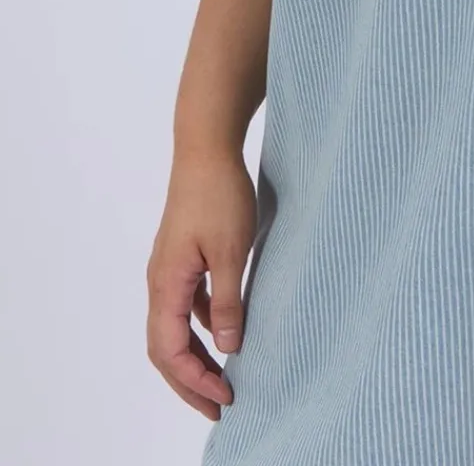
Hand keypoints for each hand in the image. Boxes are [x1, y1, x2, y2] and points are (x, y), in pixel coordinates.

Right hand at [146, 148, 257, 419]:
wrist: (206, 148)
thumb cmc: (219, 194)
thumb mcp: (232, 251)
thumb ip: (228, 302)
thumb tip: (229, 349)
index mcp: (166, 284)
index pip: (170, 351)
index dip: (195, 381)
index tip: (225, 398)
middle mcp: (160, 282)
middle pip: (165, 348)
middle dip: (189, 382)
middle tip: (219, 407)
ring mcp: (169, 270)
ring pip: (174, 329)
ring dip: (195, 358)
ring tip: (222, 380)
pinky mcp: (182, 258)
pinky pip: (186, 306)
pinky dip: (201, 329)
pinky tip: (225, 333)